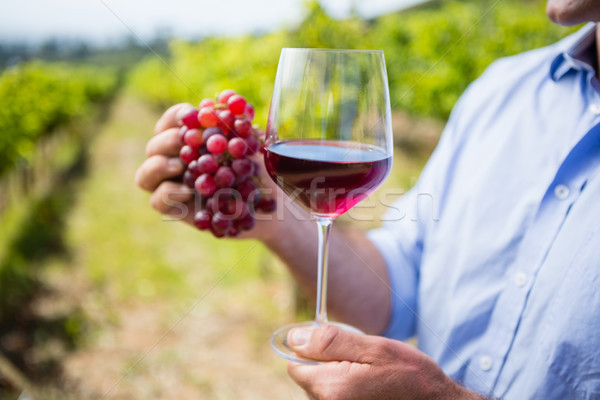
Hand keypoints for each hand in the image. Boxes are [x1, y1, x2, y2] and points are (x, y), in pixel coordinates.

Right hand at [134, 103, 302, 241]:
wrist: (271, 210)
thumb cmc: (263, 175)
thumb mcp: (256, 148)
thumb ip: (241, 125)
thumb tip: (229, 97)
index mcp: (191, 140)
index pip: (172, 121)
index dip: (176, 116)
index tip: (189, 115)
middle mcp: (176, 161)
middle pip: (153, 145)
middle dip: (167, 140)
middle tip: (184, 141)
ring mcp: (173, 186)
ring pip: (145, 174)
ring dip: (158, 165)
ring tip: (178, 165)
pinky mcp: (176, 210)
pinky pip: (157, 200)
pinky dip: (169, 193)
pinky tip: (188, 192)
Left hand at [286, 325, 483, 399]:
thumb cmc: (409, 375)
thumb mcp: (373, 347)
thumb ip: (329, 342)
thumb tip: (294, 338)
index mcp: (332, 388)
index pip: (295, 364)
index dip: (312, 349)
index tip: (338, 346)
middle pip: (307, 378)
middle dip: (326, 364)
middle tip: (360, 361)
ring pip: (321, 389)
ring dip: (337, 377)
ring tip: (368, 376)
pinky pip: (335, 399)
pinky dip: (346, 390)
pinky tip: (369, 388)